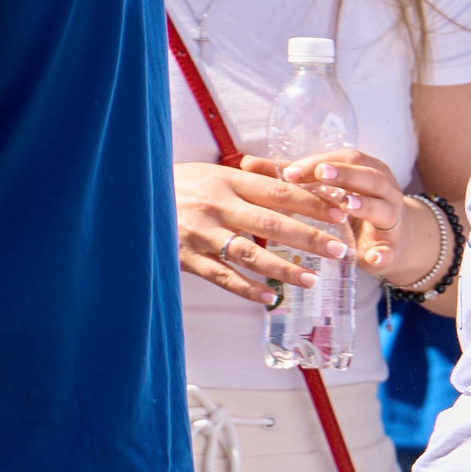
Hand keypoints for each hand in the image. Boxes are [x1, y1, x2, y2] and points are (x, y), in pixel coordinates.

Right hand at [174, 159, 355, 304]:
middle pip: (271, 223)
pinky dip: (245, 288)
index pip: (280, 192)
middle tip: (339, 250)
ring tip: (311, 279)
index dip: (312, 204)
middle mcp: (217, 206)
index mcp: (229, 181)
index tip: (342, 214)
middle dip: (309, 238)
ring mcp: (200, 232)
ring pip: (249, 253)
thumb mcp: (217, 173)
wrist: (128, 197)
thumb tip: (301, 177)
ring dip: (282, 268)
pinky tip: (269, 298)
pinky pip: (220, 276)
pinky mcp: (183, 256)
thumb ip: (256, 178)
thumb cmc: (183, 184)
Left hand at [271, 148, 437, 285]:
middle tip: (321, 176)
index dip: (319, 163)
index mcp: (366, 170)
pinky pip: (390, 250)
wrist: (389, 240)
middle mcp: (383, 189)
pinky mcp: (393, 246)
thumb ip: (291, 178)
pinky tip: (373, 258)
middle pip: (369, 176)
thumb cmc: (348, 208)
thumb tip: (246, 163)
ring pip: (383, 208)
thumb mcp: (324, 191)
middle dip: (345, 175)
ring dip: (366, 205)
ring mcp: (392, 217)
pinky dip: (383, 253)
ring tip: (346, 206)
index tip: (293, 172)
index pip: (345, 159)